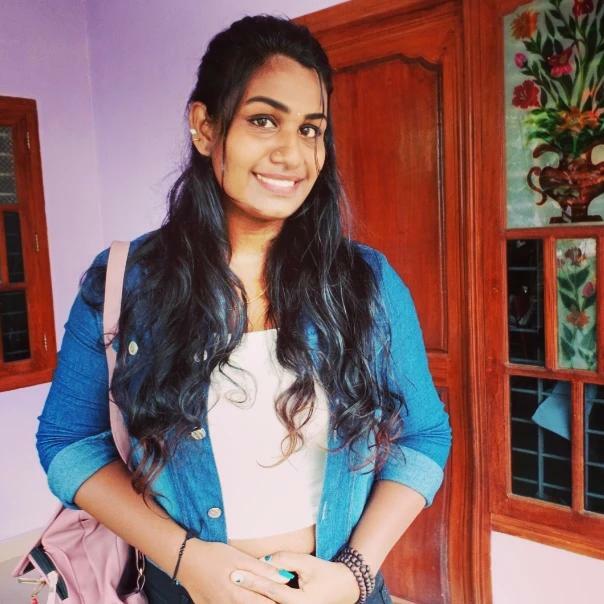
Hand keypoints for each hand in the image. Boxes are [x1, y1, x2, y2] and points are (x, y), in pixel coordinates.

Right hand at [178, 539, 289, 602]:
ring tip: (262, 595)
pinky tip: (241, 597)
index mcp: (238, 595)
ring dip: (253, 602)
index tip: (288, 597)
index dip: (279, 601)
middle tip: (279, 597)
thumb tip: (284, 576)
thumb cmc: (213, 555)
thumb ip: (262, 569)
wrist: (185, 559)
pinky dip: (238, 603)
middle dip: (268, 602)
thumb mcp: (240, 557)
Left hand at [230, 551, 360, 603]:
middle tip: (229, 581)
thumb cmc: (326, 574)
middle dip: (246, 593)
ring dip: (252, 598)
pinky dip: (261, 600)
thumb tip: (263, 559)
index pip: (269, 590)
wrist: (345, 589)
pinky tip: (249, 595)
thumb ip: (285, 559)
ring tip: (233, 589)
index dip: (252, 580)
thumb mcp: (308, 563)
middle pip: (264, 603)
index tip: (235, 574)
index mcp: (300, 603)